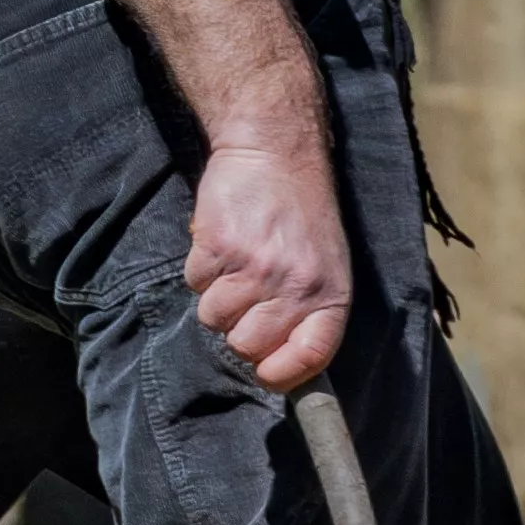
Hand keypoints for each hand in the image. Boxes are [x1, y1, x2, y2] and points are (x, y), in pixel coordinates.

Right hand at [184, 133, 352, 390]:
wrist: (275, 149)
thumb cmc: (302, 212)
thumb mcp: (327, 263)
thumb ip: (310, 312)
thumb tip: (278, 363)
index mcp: (330, 293)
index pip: (310, 359)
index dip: (282, 375)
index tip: (266, 372)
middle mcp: (295, 286)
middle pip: (246, 346)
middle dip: (238, 329)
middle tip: (246, 296)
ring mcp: (255, 268)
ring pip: (213, 319)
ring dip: (216, 296)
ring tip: (236, 262)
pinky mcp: (217, 247)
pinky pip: (194, 284)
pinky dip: (201, 268)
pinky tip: (222, 242)